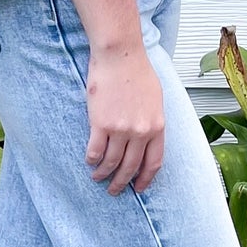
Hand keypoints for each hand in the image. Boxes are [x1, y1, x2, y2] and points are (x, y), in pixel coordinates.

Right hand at [85, 38, 165, 194]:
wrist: (119, 55)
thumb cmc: (137, 71)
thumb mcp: (156, 98)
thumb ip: (153, 120)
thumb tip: (147, 136)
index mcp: (157, 126)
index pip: (153, 162)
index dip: (145, 178)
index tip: (139, 188)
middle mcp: (141, 132)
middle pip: (131, 167)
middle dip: (122, 183)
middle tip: (115, 191)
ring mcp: (121, 129)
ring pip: (112, 162)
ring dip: (103, 174)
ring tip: (98, 178)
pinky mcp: (100, 124)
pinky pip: (95, 150)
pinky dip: (91, 160)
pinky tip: (89, 162)